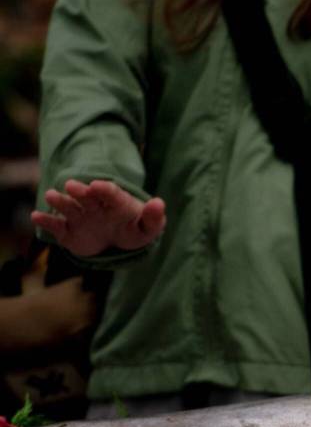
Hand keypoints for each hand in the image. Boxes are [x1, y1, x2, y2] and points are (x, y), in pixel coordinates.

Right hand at [31, 179, 165, 257]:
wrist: (115, 240)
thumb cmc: (133, 230)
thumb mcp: (147, 228)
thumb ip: (153, 218)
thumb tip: (159, 203)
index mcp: (115, 203)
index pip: (110, 193)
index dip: (104, 189)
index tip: (97, 185)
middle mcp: (94, 206)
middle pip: (87, 197)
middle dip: (80, 191)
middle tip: (71, 186)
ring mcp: (79, 217)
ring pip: (69, 207)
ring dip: (60, 201)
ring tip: (50, 195)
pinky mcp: (67, 231)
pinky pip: (55, 226)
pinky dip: (46, 222)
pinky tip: (36, 217)